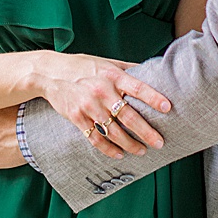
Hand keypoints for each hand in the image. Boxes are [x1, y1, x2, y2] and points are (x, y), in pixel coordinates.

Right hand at [35, 54, 172, 159]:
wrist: (49, 72)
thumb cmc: (82, 66)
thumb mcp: (105, 62)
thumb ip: (127, 68)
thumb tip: (154, 70)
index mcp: (112, 76)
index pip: (137, 87)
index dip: (153, 97)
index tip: (168, 108)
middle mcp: (101, 91)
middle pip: (128, 116)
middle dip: (146, 132)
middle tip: (159, 143)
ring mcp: (88, 106)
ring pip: (113, 131)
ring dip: (130, 144)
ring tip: (142, 151)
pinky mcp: (76, 117)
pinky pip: (95, 138)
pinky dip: (108, 149)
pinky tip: (119, 154)